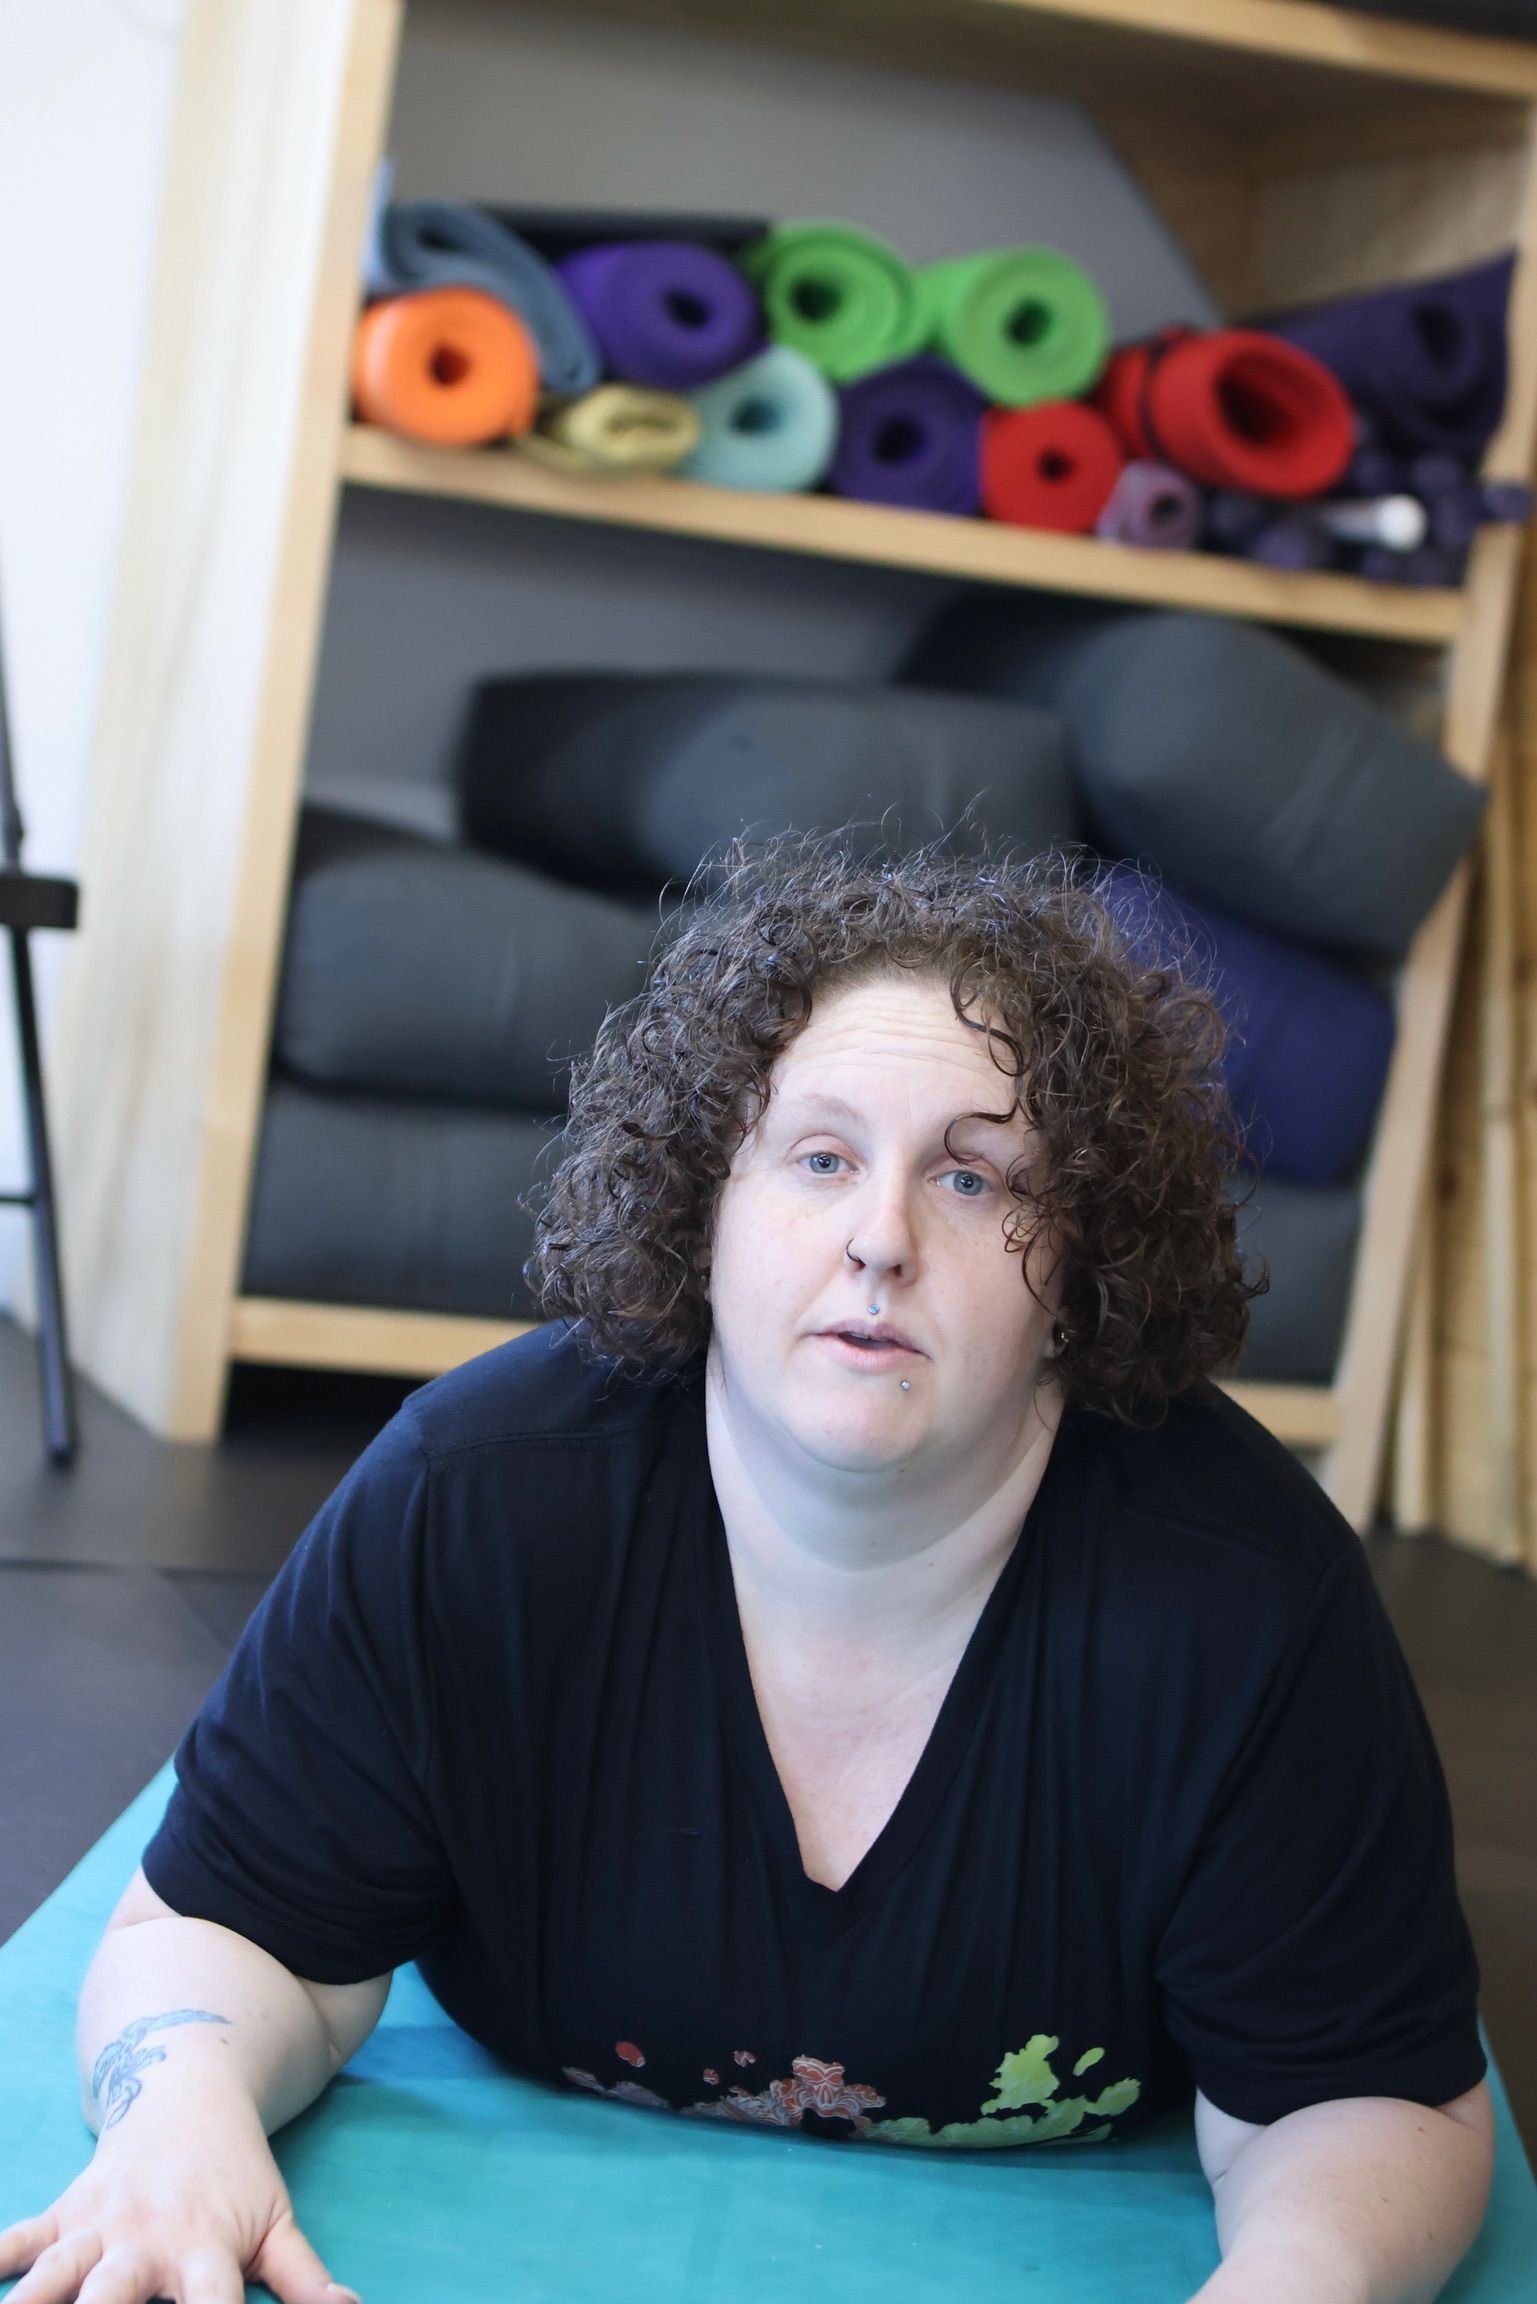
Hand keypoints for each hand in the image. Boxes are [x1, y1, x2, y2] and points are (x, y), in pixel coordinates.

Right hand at [0, 2092, 358, 2303]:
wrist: (186, 2091)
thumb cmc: (236, 2174)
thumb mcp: (274, 2222)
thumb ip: (304, 2279)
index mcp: (204, 2249)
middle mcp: (147, 2240)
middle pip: (114, 2295)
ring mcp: (99, 2225)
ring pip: (56, 2273)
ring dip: (36, 2302)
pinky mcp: (63, 2213)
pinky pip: (18, 2237)